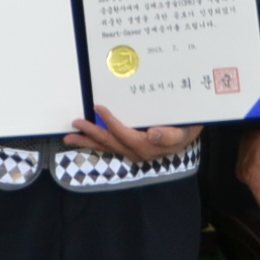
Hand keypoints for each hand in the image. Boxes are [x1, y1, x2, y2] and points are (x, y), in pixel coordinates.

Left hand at [65, 108, 199, 164]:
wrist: (190, 132)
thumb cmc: (186, 127)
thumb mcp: (184, 130)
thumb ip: (169, 135)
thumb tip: (152, 135)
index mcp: (147, 146)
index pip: (124, 135)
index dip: (110, 122)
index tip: (98, 107)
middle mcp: (137, 152)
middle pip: (110, 143)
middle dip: (91, 134)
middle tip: (75, 125)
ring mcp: (132, 152)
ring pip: (107, 147)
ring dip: (88, 142)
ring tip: (69, 138)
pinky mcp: (130, 148)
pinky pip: (110, 147)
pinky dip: (96, 143)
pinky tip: (85, 139)